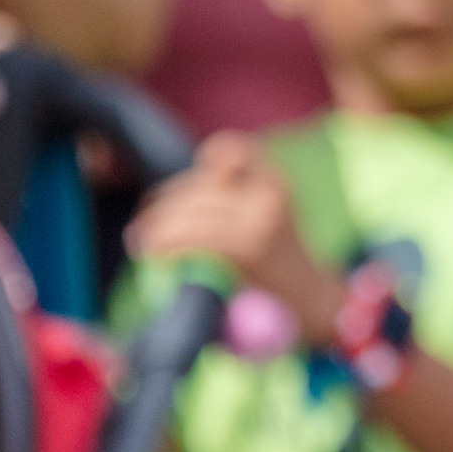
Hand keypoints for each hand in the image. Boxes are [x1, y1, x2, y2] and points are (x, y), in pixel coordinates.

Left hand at [130, 133, 339, 327]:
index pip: (228, 150)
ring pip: (192, 211)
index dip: (197, 167)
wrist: (312, 301)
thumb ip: (230, 200)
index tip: (170, 197)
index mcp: (274, 180)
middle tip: (140, 227)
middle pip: (199, 186)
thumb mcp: (265, 218)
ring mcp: (261, 219)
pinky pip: (195, 237)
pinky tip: (157, 254)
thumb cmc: (278, 265)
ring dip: (158, 227)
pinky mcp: (249, 247)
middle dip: (162, 206)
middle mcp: (269, 193)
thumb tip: (170, 199)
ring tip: (142, 242)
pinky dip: (168, 243)